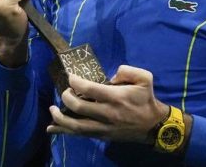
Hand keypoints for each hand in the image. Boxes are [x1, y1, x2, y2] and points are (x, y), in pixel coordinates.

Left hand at [47, 66, 168, 143]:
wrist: (154, 125)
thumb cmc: (146, 100)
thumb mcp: (145, 78)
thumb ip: (128, 70)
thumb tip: (111, 75)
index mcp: (115, 97)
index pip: (88, 89)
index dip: (75, 82)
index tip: (71, 77)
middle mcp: (107, 113)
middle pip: (78, 107)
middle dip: (66, 97)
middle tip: (65, 91)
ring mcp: (103, 127)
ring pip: (76, 125)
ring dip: (60, 117)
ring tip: (51, 109)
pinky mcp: (102, 135)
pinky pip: (80, 135)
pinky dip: (64, 132)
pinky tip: (51, 128)